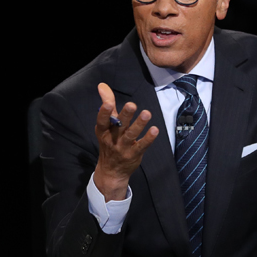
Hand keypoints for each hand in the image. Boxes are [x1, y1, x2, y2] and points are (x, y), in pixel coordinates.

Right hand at [93, 83, 158, 200]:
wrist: (112, 171)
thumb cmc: (110, 142)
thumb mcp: (106, 125)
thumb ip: (107, 104)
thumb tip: (102, 85)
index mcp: (103, 131)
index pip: (102, 121)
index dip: (104, 112)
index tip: (108, 103)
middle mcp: (112, 139)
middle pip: (119, 126)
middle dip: (125, 115)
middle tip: (132, 105)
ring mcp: (123, 148)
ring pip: (131, 135)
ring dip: (139, 124)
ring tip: (146, 113)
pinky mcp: (134, 154)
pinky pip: (142, 146)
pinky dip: (148, 138)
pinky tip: (154, 130)